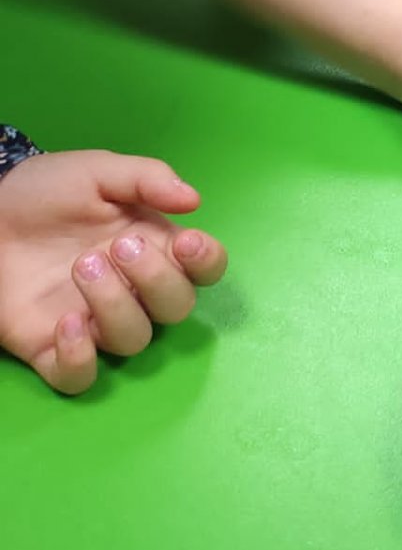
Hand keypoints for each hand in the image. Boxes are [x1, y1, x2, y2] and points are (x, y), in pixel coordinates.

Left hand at [0, 152, 227, 394]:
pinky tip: (66, 324)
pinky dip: (80, 358)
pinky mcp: (52, 349)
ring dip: (116, 306)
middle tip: (119, 246)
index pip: (204, 269)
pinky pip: (81, 378)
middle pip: (176, 309)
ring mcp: (95, 322)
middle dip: (157, 280)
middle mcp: (133, 290)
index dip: (207, 262)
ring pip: (134, 341)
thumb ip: (147, 178)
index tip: (186, 241)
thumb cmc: (46, 192)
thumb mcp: (98, 171)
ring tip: (81, 267)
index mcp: (154, 247)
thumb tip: (194, 199)